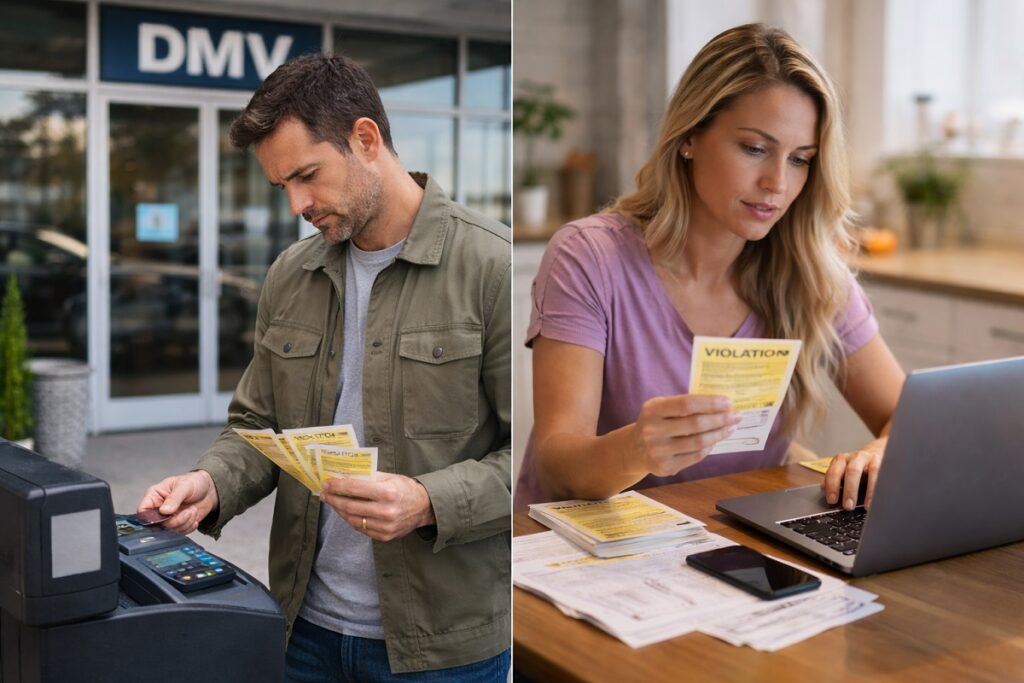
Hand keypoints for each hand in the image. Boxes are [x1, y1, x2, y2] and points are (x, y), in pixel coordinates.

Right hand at [138, 470, 218, 534]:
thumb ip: (174, 498)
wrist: (209, 489)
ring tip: (193, 510)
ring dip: (185, 523)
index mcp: (154, 496)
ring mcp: (168, 518)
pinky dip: (189, 526)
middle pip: (157, 525)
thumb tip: (164, 511)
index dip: (150, 518)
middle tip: (188, 511)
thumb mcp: (184, 486)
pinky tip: (194, 517)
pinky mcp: (178, 525)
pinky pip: (180, 533)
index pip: (143, 511)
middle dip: (175, 521)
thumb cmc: (194, 482)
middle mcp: (158, 509)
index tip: (165, 516)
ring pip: (170, 531)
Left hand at [320, 472, 434, 541]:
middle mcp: (386, 511)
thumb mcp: (390, 477)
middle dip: (334, 499)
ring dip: (339, 510)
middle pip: (350, 506)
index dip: (337, 486)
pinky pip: (361, 528)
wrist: (424, 507)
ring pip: (353, 519)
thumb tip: (344, 475)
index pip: (355, 489)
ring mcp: (385, 526)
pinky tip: (345, 512)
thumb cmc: (405, 489)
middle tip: (325, 494)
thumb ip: (368, 477)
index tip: (326, 483)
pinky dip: (350, 520)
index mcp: (388, 492)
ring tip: (333, 502)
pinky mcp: (385, 536)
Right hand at [631, 394, 740, 476]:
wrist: (634, 449)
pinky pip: (695, 456)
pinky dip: (709, 447)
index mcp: (653, 410)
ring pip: (698, 442)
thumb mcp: (661, 407)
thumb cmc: (655, 422)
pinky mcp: (665, 466)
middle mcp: (653, 430)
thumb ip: (684, 405)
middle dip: (720, 419)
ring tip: (730, 428)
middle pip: (695, 424)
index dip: (710, 403)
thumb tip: (720, 405)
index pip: (687, 403)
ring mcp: (659, 450)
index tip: (728, 402)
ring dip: (718, 434)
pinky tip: (715, 440)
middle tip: (736, 416)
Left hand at [822, 438, 886, 510]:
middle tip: (848, 506)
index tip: (832, 501)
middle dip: (849, 489)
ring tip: (867, 506)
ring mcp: (872, 459)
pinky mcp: (885, 462)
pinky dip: (882, 488)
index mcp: (842, 459)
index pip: (834, 472)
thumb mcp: (843, 470)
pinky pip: (885, 475)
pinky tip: (881, 499)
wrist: (877, 450)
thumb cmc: (857, 465)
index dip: (832, 486)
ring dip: (869, 490)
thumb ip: (834, 478)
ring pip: (872, 471)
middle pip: (851, 471)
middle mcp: (856, 457)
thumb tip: (823, 488)